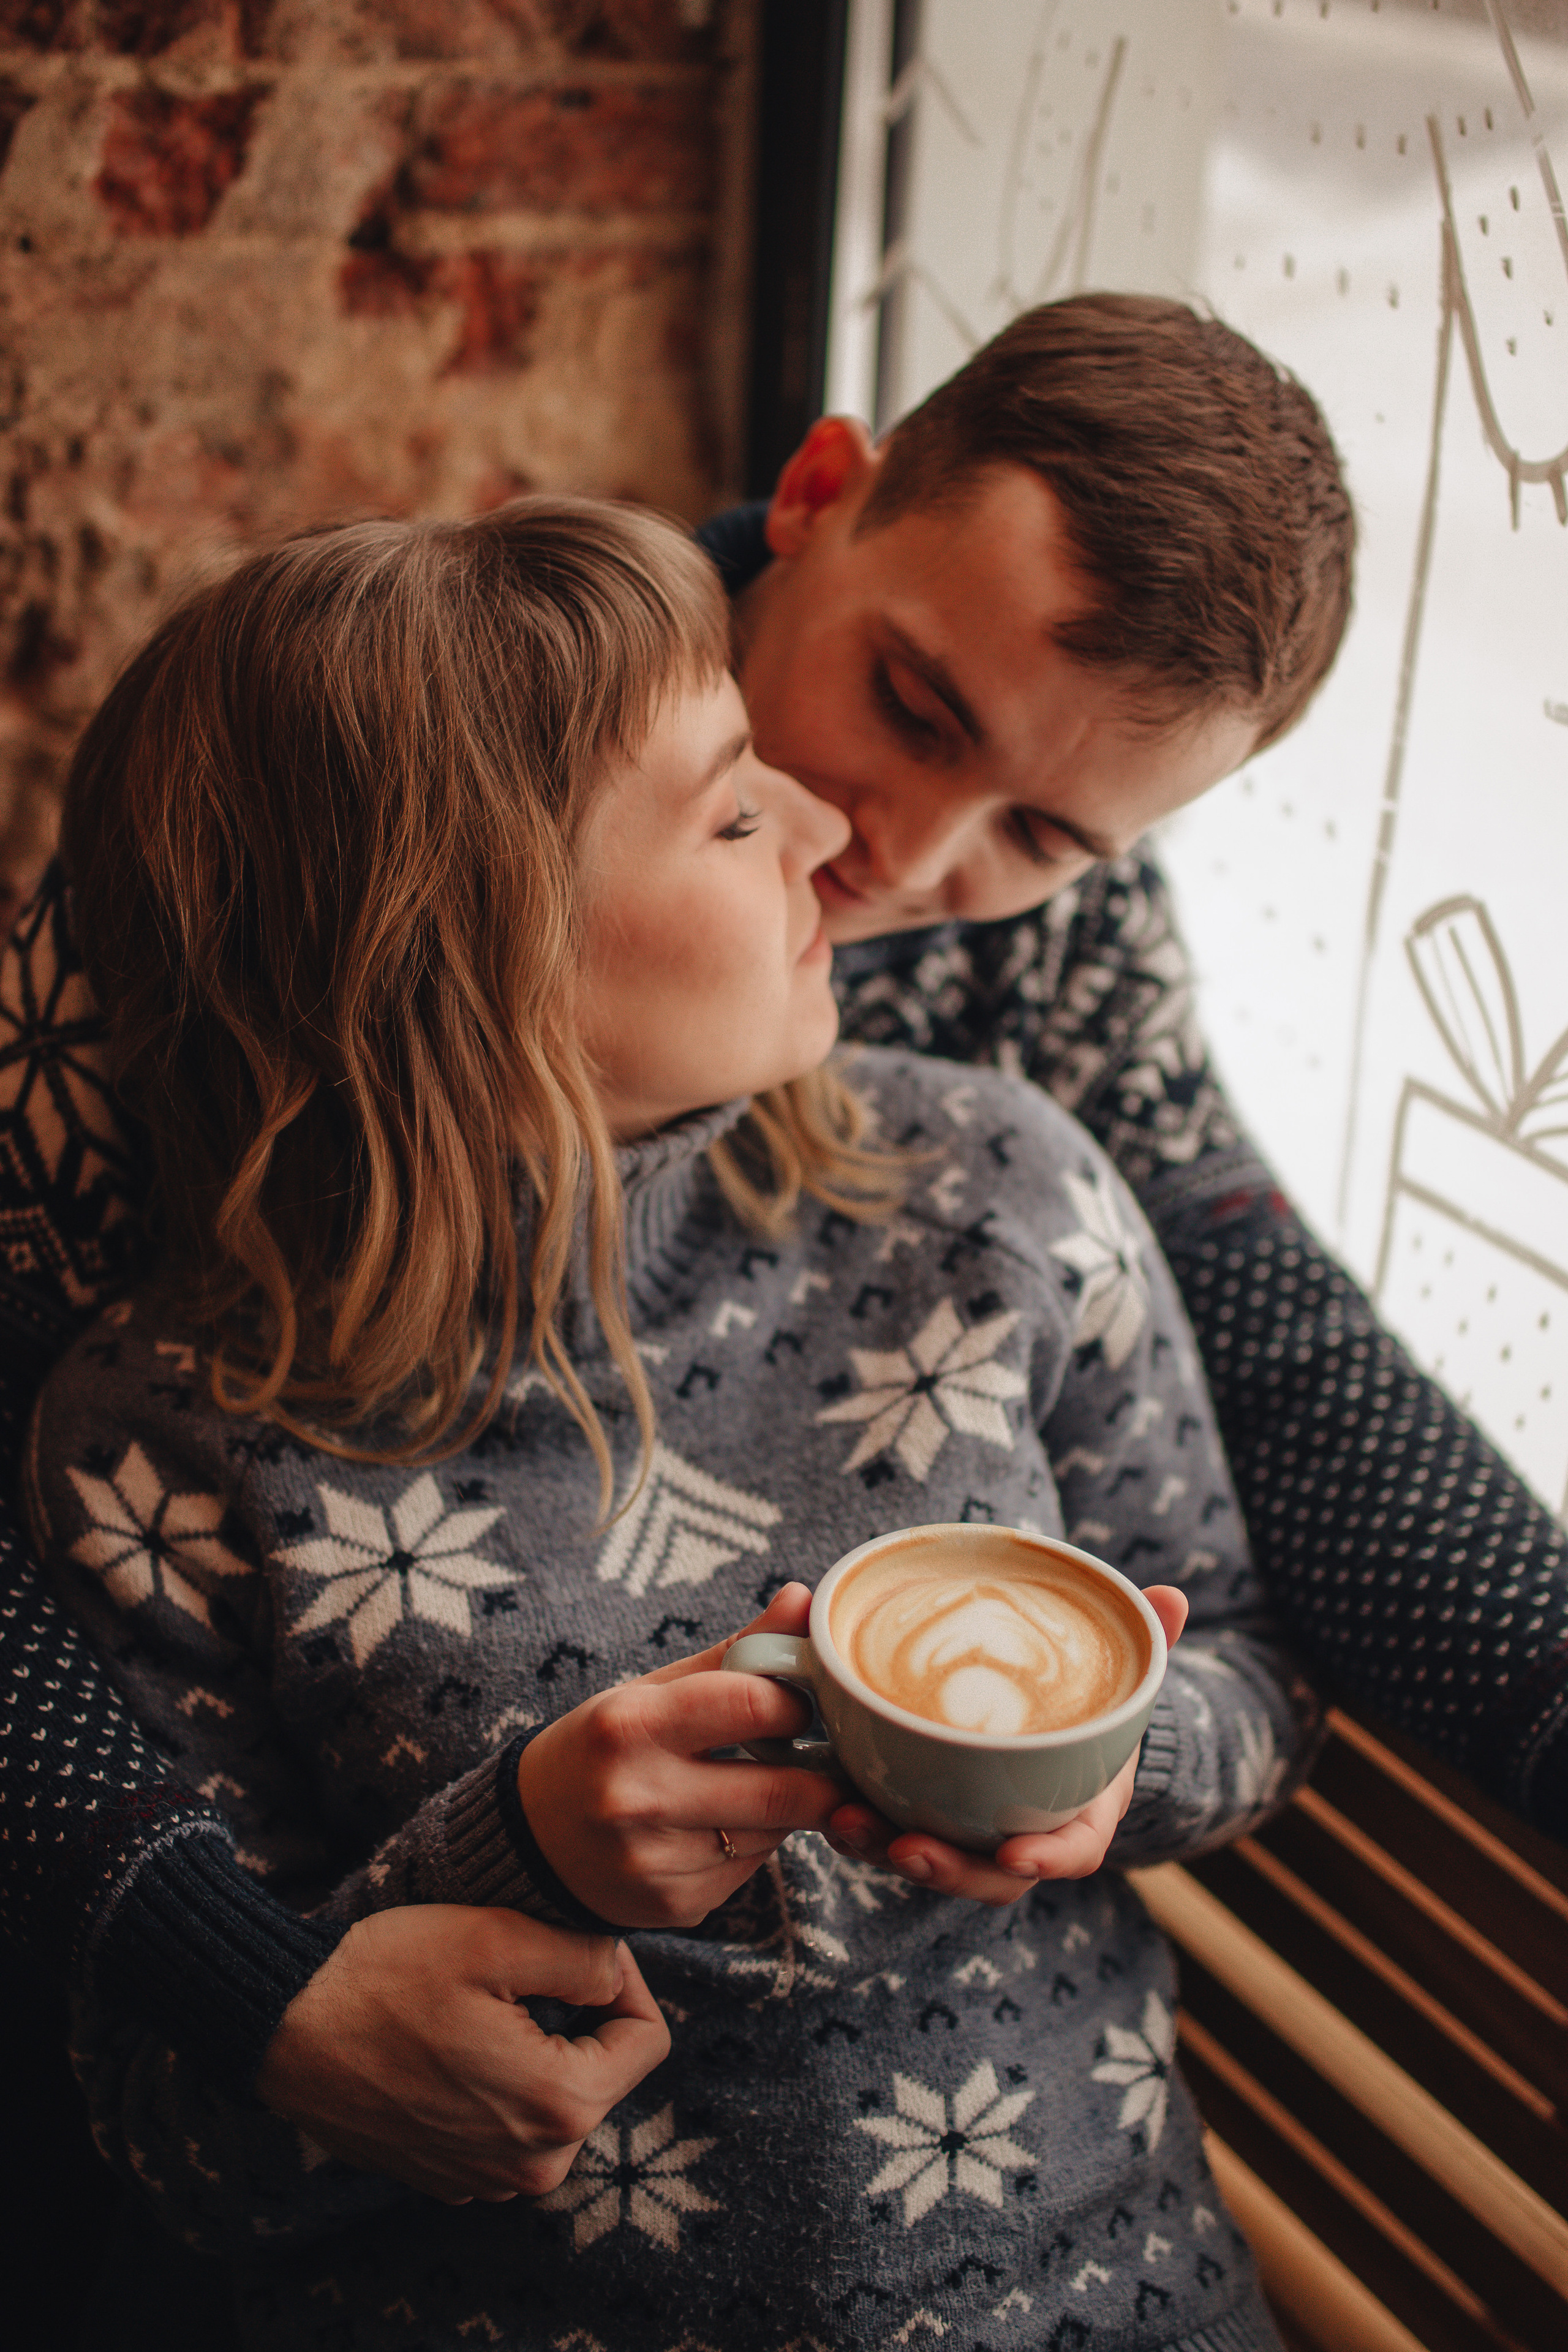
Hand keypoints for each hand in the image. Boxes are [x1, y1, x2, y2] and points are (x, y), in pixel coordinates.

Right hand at [255, 1905, 669, 2201]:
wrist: (285, 2029)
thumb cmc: (386, 1977)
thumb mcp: (496, 1937)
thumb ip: (583, 1956)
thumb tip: (617, 1974)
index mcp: (558, 2106)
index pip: (647, 2040)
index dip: (625, 1981)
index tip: (579, 1948)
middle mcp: (533, 2163)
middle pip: (602, 2071)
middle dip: (578, 2016)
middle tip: (521, 1968)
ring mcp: (489, 2178)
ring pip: (555, 2096)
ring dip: (536, 2047)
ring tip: (481, 2004)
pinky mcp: (451, 2176)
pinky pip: (507, 2121)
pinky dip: (496, 2080)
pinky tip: (452, 2043)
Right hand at [517, 1583, 845, 1928]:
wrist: (529, 1838)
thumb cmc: (603, 1746)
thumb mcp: (652, 1689)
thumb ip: (735, 1650)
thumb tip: (804, 1597)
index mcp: (629, 1725)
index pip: (752, 1706)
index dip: (794, 1702)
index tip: (799, 1701)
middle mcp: (637, 1797)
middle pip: (779, 1789)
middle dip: (818, 1772)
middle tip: (824, 1754)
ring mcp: (654, 1862)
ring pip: (771, 1833)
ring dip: (785, 1809)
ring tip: (761, 1784)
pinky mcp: (673, 1906)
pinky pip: (747, 1869)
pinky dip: (753, 1845)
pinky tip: (720, 1827)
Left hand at [823, 1584, 1190, 1904]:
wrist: (1050, 1723)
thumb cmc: (1086, 1707)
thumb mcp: (1116, 1674)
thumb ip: (1145, 1640)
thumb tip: (1172, 1596)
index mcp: (1080, 1811)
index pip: (1072, 1852)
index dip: (1047, 1857)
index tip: (1015, 1854)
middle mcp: (1023, 1835)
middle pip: (987, 1874)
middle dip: (947, 1868)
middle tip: (905, 1846)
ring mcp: (970, 1833)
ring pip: (929, 1861)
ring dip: (883, 1847)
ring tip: (844, 1821)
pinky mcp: (921, 1813)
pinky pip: (890, 1831)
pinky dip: (861, 1823)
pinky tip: (829, 1801)